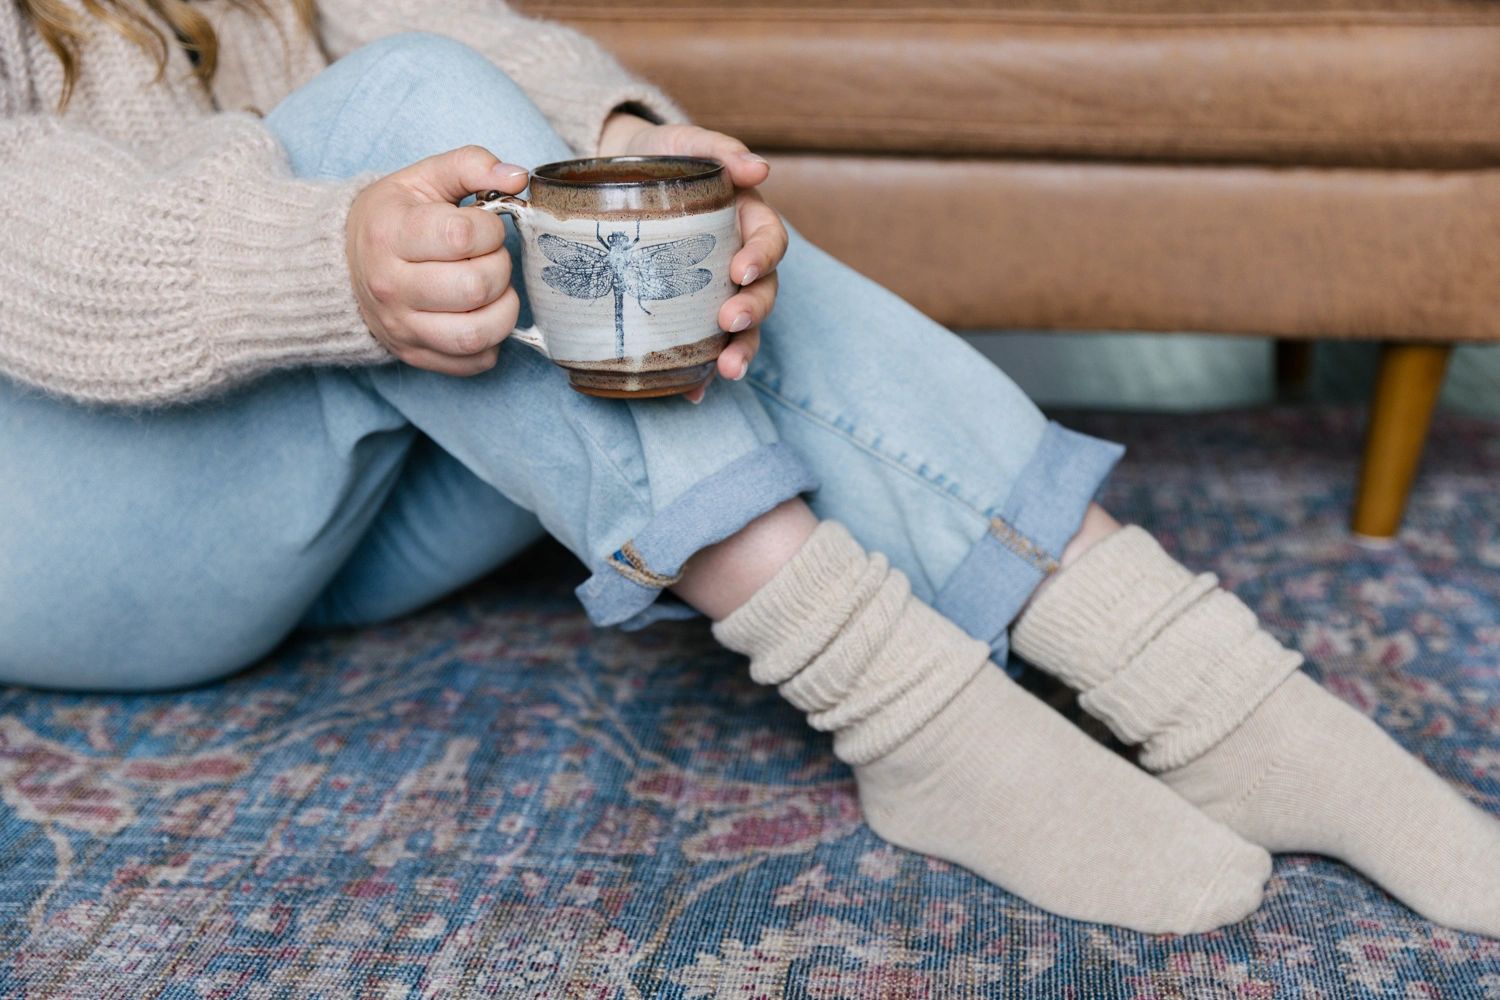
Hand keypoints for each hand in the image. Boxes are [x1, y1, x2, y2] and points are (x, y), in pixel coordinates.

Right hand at [346, 146, 529, 374]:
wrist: (345, 265)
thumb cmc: (394, 218)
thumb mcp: (422, 178)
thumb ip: (470, 166)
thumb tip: (518, 177)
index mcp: (389, 234)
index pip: (461, 236)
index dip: (490, 229)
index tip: (484, 226)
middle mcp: (390, 286)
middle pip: (474, 287)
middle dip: (499, 267)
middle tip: (489, 257)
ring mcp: (402, 327)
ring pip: (476, 334)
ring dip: (503, 310)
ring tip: (494, 289)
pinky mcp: (416, 356)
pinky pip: (474, 362)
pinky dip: (492, 341)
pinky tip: (482, 314)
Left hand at [598, 116, 787, 401]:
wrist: (619, 174)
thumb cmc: (658, 156)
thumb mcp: (683, 144)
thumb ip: (719, 150)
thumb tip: (759, 169)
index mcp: (746, 221)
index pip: (769, 241)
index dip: (762, 258)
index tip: (742, 271)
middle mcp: (738, 261)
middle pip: (764, 292)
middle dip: (752, 311)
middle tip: (729, 322)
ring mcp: (715, 291)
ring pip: (743, 327)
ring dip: (741, 350)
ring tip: (727, 372)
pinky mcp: (688, 313)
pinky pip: (704, 349)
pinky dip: (702, 374)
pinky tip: (694, 392)